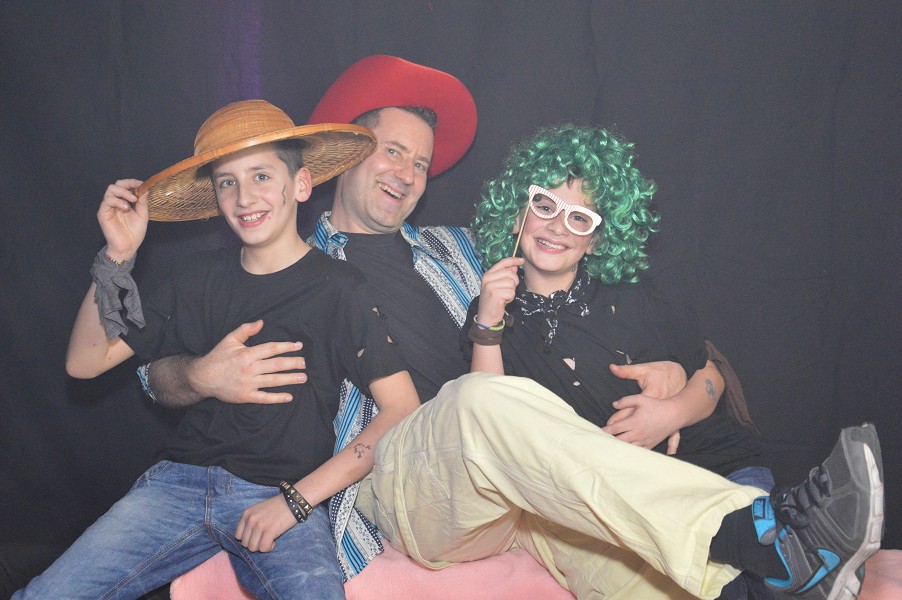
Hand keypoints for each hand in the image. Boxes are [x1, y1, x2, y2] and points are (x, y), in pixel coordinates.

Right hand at [98, 179, 148, 261]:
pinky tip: (126, 208)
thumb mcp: (143, 215)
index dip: (132, 182)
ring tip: (132, 200)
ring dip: (123, 192)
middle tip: (136, 190)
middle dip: (127, 184)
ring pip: (110, 190)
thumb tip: (145, 189)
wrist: (128, 247)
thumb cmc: (135, 233)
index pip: (124, 186)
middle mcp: (115, 203)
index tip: (142, 184)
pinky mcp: (103, 213)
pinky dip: (117, 201)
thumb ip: (143, 202)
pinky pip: (107, 201)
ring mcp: (108, 207)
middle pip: (116, 185)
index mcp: (124, 202)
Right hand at [190, 320, 306, 403]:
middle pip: (276, 365)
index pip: (272, 349)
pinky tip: (289, 397)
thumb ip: (246, 330)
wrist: (203, 377)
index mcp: (247, 354)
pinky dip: (277, 398)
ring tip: (303, 377)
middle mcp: (250, 369)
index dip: (287, 347)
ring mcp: (248, 383)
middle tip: (304, 363)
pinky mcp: (245, 396)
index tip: (299, 346)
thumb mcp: (230, 339)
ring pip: (274, 381)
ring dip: (290, 379)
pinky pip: (264, 398)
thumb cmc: (218, 357)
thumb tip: (261, 322)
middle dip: (293, 363)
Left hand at [235, 494, 296, 552]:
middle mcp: (251, 520)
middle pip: (245, 544)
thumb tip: (248, 539)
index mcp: (246, 514)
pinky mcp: (269, 531)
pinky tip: (274, 542)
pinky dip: (268, 548)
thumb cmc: (277, 507)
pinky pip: (263, 548)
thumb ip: (251, 521)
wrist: (293, 501)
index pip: (238, 536)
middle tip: (265, 538)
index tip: (257, 536)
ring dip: (262, 546)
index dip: (248, 539)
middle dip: (255, 544)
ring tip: (269, 540)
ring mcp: (259, 525)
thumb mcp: (258, 510)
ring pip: (253, 548)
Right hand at [476, 257, 522, 325]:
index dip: (513, 260)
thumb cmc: (493, 301)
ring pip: (511, 283)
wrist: (486, 317)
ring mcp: (490, 286)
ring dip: (511, 291)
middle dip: (514, 282)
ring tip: (504, 296)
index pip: (502, 263)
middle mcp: (487, 279)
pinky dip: (510, 298)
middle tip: (508, 290)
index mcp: (487, 275)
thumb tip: (514, 266)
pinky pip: (511, 292)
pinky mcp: (495, 294)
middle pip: (510, 273)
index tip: (521, 260)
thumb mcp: (497, 286)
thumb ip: (505, 275)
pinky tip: (504, 301)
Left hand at [604, 361, 688, 451]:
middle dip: (608, 442)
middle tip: (599, 443)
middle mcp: (637, 433)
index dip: (604, 431)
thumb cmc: (656, 405)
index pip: (614, 429)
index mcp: (633, 422)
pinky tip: (623, 455)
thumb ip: (625, 400)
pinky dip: (629, 453)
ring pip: (627, 448)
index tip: (597, 433)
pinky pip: (638, 452)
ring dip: (618, 449)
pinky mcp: (650, 445)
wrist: (674, 414)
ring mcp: (644, 441)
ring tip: (609, 450)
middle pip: (618, 441)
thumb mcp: (640, 398)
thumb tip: (613, 404)